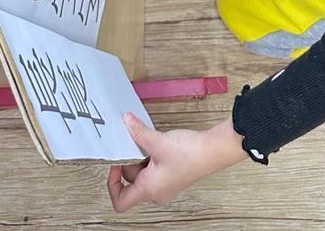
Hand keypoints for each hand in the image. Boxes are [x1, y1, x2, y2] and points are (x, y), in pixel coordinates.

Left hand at [107, 114, 244, 211]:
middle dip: (129, 162)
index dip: (112, 185)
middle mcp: (156, 191)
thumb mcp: (157, 141)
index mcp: (149, 189)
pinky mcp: (172, 175)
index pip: (120, 202)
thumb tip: (126, 122)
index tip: (115, 165)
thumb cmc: (190, 154)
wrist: (213, 150)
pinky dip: (151, 156)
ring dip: (140, 157)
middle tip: (130, 145)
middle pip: (131, 183)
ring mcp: (165, 184)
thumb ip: (138, 132)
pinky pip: (154, 169)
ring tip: (146, 142)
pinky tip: (156, 143)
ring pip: (143, 174)